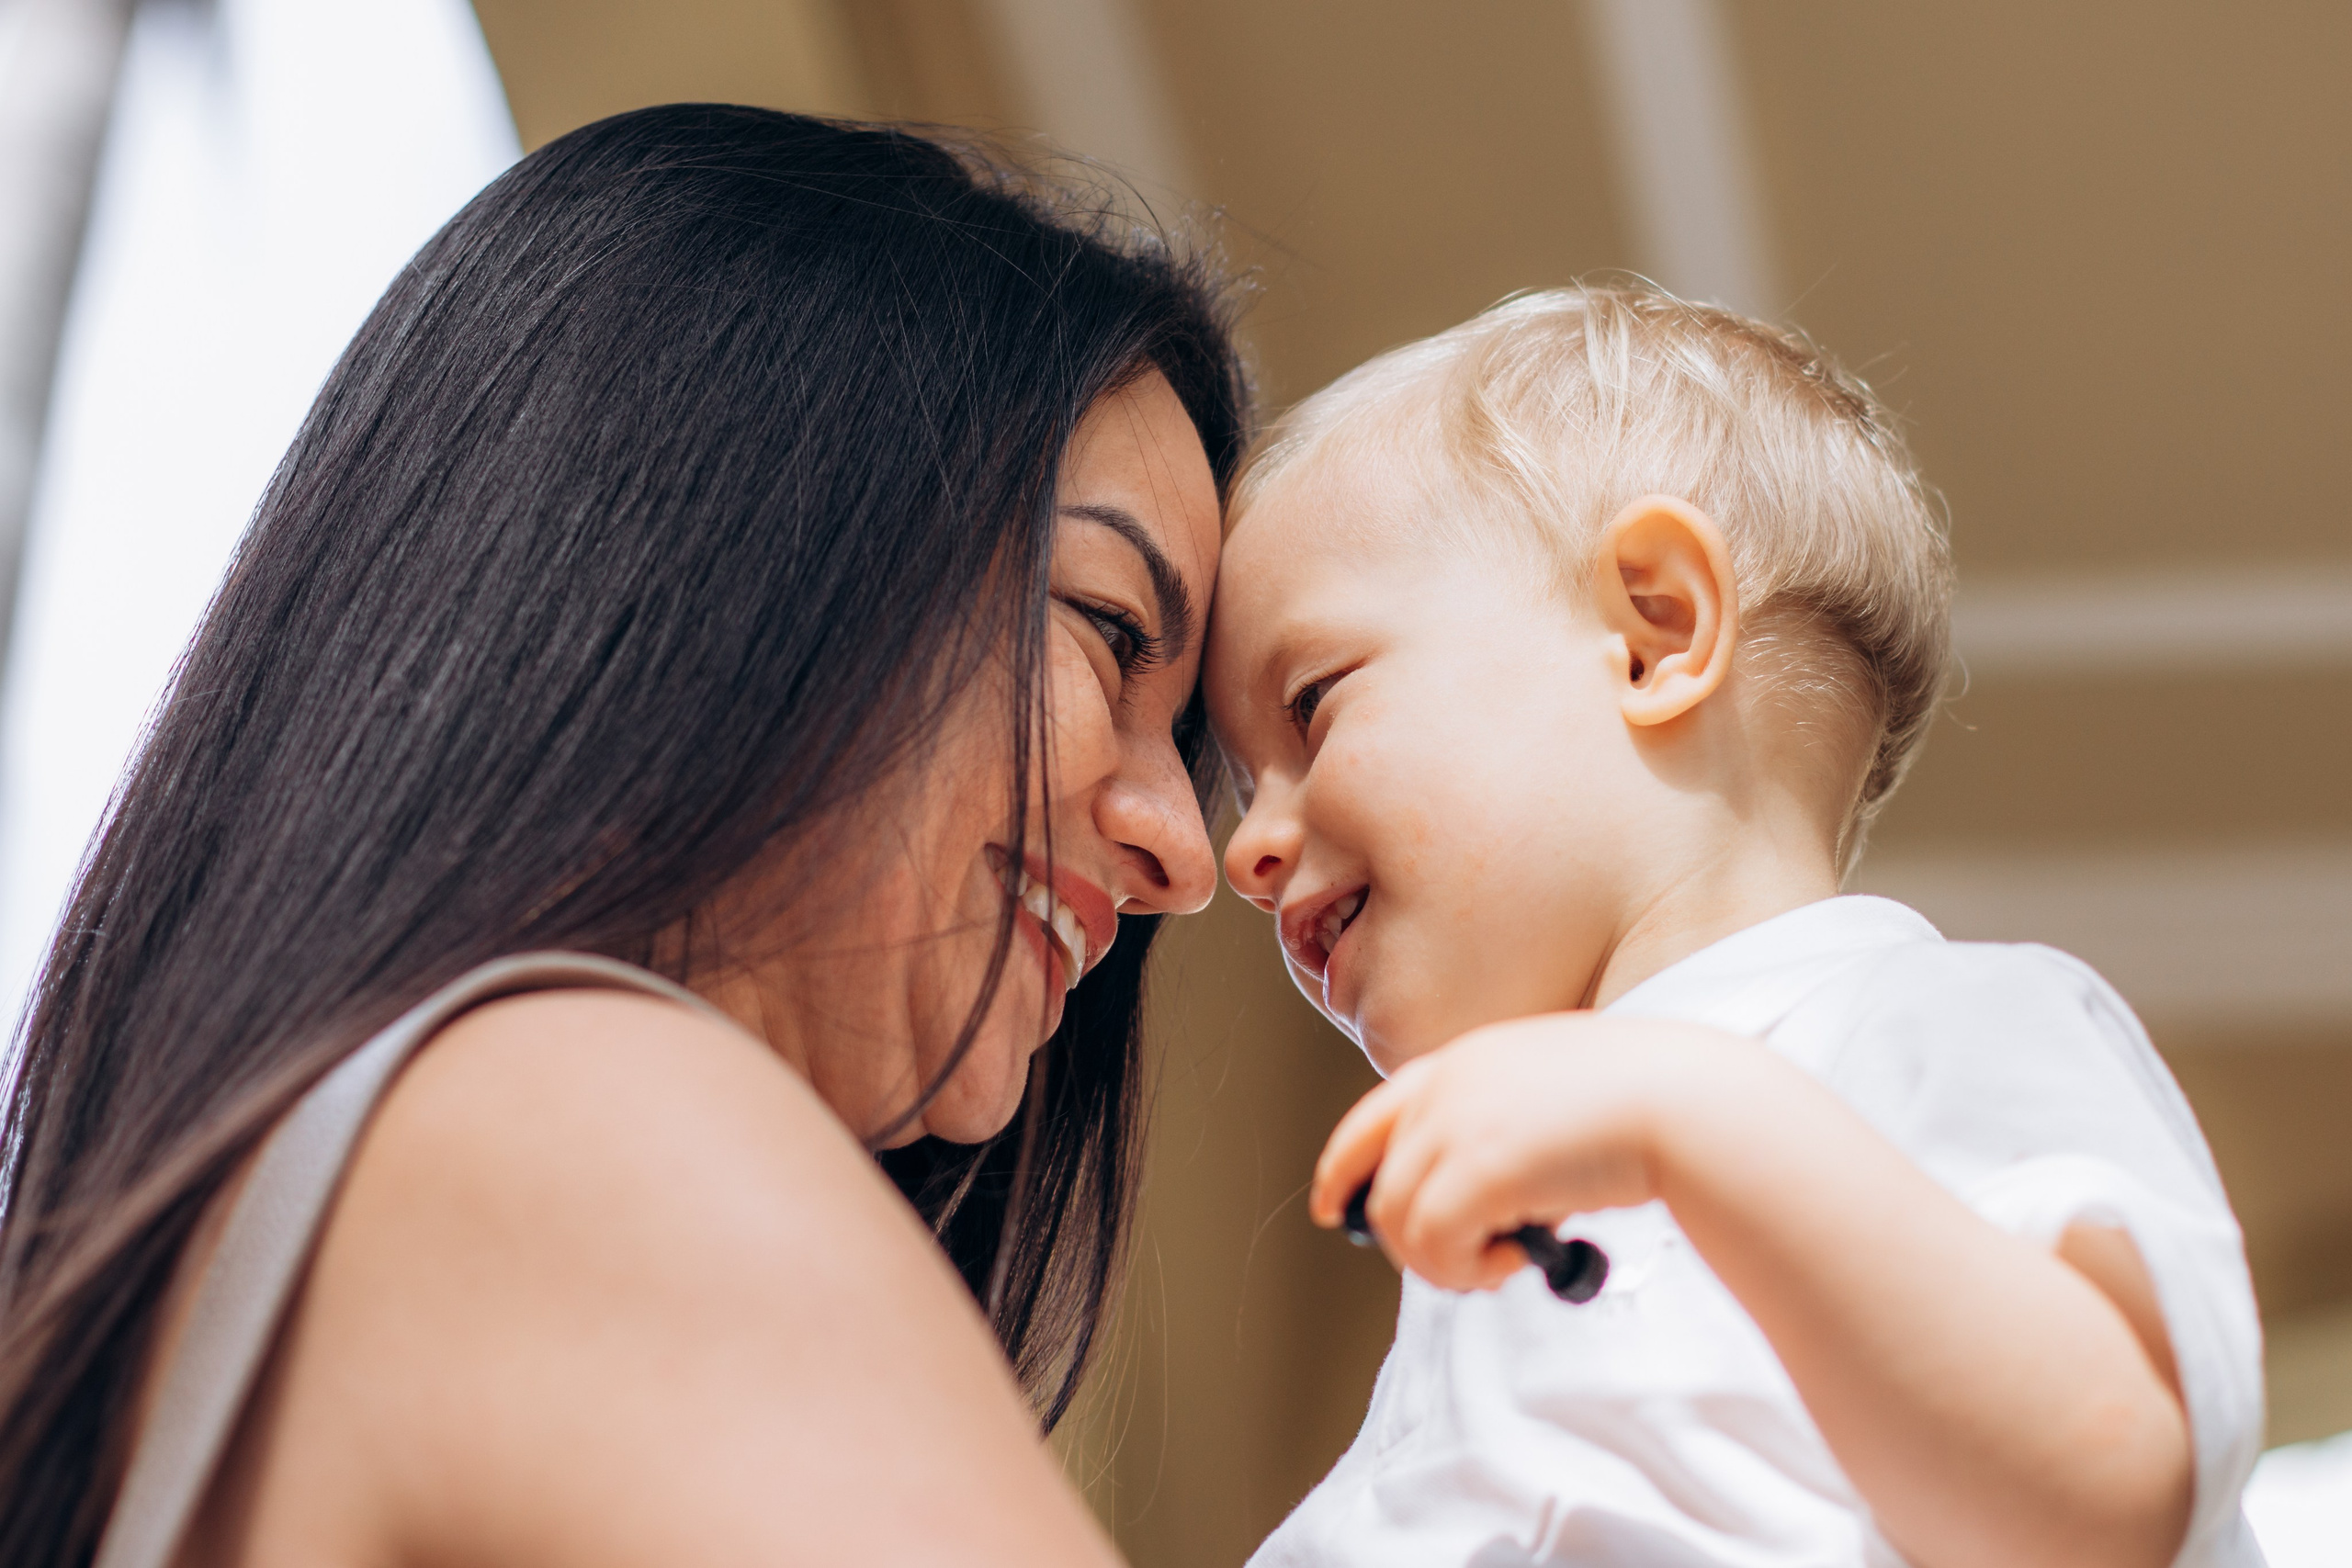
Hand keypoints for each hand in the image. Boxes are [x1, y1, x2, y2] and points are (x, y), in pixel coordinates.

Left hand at [1309, 1012, 1753, 1290]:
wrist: (1687, 1103)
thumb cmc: (1643, 1106)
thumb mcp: (1552, 1098)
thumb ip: (1503, 1130)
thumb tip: (1483, 1209)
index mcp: (1465, 1060)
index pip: (1372, 1116)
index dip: (1342, 1167)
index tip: (1333, 1210)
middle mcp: (1448, 1085)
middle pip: (1377, 1182)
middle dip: (1408, 1240)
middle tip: (1467, 1269)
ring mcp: (1458, 1123)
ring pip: (1398, 1221)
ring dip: (1443, 1264)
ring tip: (1501, 1266)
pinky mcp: (1478, 1168)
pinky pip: (1434, 1244)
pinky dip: (1467, 1270)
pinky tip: (1515, 1261)